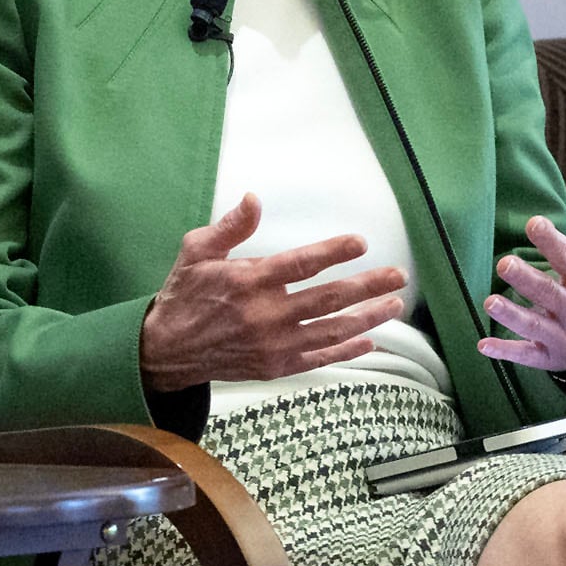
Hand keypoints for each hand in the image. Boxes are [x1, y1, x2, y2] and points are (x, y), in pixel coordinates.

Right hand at [137, 193, 407, 393]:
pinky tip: (369, 341)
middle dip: (368, 286)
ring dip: (367, 318)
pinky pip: (319, 359)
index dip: (333, 252)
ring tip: (394, 304)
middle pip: (328, 299)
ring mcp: (274, 345)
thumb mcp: (196, 252)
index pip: (301, 264)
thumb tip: (254, 199)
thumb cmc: (185, 295)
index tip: (360, 243)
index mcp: (249, 281)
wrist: (167, 351)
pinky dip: (346, 351)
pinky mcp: (275, 366)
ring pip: (331, 330)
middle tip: (397, 276)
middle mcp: (266, 315)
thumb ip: (230, 227)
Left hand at [480, 173, 565, 375]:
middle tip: (504, 263)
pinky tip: (483, 345)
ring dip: (513, 316)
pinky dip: (506, 352)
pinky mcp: (547, 355)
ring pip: (537, 326)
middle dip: (529, 281)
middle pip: (553, 295)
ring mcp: (563, 336)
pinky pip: (527, 355)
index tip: (534, 223)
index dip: (554, 243)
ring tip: (490, 302)